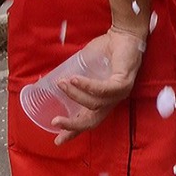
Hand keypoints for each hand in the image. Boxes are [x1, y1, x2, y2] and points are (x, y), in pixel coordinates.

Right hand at [53, 28, 146, 144]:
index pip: (90, 120)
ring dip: (75, 95)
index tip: (57, 141)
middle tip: (55, 121)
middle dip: (73, 124)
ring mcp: (120, 92)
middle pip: (94, 120)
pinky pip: (103, 89)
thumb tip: (52, 83)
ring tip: (61, 83)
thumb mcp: (85, 69)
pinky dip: (87, 86)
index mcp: (104, 99)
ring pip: (95, 104)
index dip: (74, 131)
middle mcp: (114, 99)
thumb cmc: (105, 50)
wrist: (123, 34)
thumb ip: (74, 80)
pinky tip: (74, 79)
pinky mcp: (124, 82)